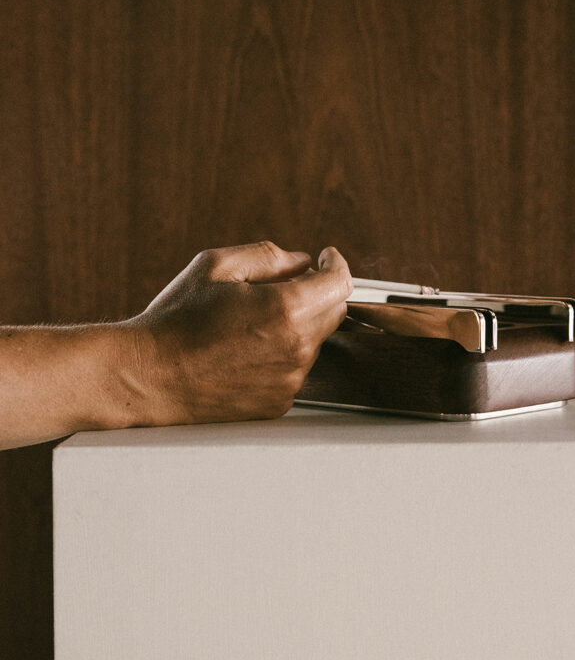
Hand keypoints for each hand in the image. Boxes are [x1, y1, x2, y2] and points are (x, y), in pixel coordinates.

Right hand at [131, 241, 351, 424]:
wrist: (147, 376)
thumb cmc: (176, 320)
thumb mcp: (216, 267)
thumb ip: (268, 256)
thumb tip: (302, 261)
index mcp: (286, 309)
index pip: (340, 283)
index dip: (336, 265)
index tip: (326, 259)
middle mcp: (297, 348)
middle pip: (333, 312)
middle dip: (316, 294)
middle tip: (281, 287)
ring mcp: (290, 380)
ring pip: (314, 342)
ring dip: (297, 326)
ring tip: (248, 325)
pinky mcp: (279, 402)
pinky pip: (295, 370)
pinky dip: (282, 356)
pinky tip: (244, 352)